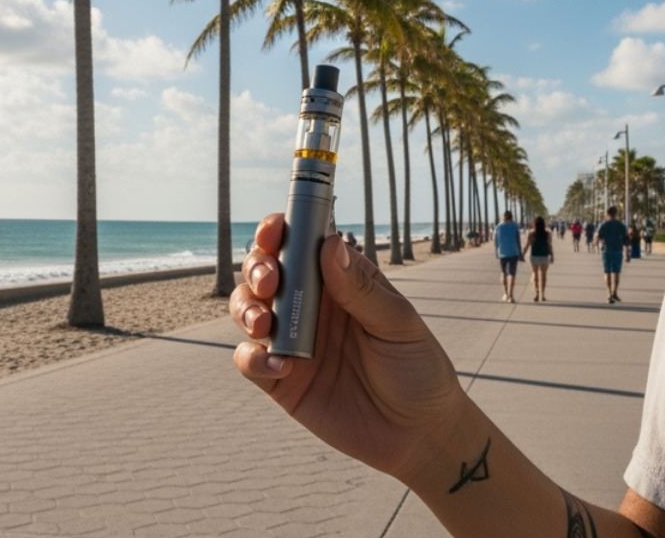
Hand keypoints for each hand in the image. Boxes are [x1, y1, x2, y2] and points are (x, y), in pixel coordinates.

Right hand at [232, 213, 466, 482]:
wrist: (418, 434)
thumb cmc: (418, 368)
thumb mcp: (398, 324)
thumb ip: (361, 289)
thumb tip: (331, 243)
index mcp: (340, 281)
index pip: (301, 243)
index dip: (280, 230)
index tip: (275, 230)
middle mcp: (310, 305)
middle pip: (265, 270)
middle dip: (257, 268)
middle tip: (269, 282)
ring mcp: (293, 341)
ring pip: (247, 310)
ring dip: (245, 309)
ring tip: (264, 324)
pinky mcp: (281, 380)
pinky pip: (250, 361)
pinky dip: (253, 359)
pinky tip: (279, 366)